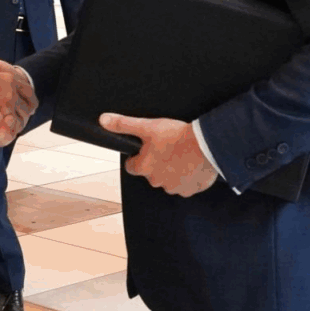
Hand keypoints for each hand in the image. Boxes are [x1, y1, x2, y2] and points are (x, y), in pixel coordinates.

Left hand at [99, 114, 217, 197]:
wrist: (206, 145)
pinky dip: (188, 177)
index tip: (145, 150)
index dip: (137, 158)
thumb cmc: (176, 136)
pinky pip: (186, 185)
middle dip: (157, 163)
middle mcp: (157, 181)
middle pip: (151, 173)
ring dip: (173, 170)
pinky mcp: (191, 190)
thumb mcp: (147, 126)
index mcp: (144, 168)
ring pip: (169, 180)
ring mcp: (175, 188)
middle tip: (167, 148)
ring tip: (181, 154)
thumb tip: (103, 120)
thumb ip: (124, 124)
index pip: (132, 167)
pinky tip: (192, 163)